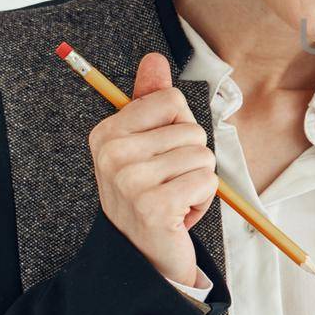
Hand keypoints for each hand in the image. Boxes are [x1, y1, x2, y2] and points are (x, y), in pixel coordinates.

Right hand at [87, 52, 217, 286]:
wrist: (138, 255)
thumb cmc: (145, 195)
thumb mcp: (142, 144)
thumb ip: (149, 100)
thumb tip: (154, 59)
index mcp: (106, 133)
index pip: (170, 99)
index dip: (177, 127)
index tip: (159, 154)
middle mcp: (113, 155)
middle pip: (191, 129)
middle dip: (191, 158)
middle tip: (166, 183)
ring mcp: (131, 181)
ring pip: (202, 156)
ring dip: (197, 181)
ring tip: (172, 198)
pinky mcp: (155, 206)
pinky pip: (207, 181)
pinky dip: (202, 200)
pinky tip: (178, 214)